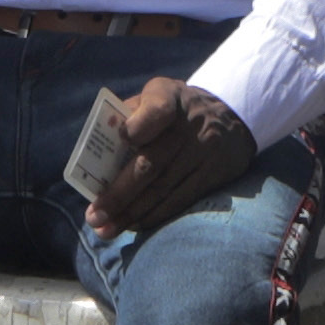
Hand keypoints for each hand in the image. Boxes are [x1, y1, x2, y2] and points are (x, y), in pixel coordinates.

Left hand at [85, 78, 252, 236]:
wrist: (231, 116)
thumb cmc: (175, 109)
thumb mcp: (157, 94)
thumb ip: (131, 113)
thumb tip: (100, 147)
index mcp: (168, 97)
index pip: (157, 110)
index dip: (140, 126)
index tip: (123, 138)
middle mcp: (189, 125)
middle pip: (152, 164)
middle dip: (119, 194)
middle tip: (94, 217)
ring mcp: (205, 152)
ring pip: (164, 189)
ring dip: (132, 214)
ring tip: (106, 230)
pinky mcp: (214, 174)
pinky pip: (180, 200)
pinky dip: (155, 216)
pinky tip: (134, 226)